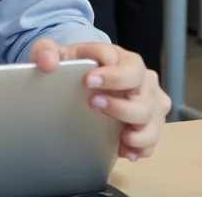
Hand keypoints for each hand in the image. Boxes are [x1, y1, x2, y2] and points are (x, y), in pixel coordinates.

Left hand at [30, 38, 169, 161]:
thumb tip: (48, 62)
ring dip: (137, 129)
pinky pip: (153, 138)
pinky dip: (141, 147)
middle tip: (94, 105)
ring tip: (119, 135)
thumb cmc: (76, 67)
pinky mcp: (151, 122)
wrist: (85, 83)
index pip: (125, 62)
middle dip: (120, 102)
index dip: (110, 74)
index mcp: (120, 57)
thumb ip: (47, 52)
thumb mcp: (57, 55)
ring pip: (153, 116)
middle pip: (142, 89)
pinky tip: (125, 149)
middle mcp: (141, 77)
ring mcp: (149, 100)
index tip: (88, 81)